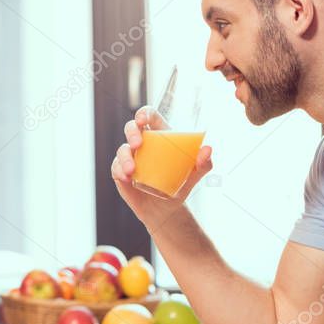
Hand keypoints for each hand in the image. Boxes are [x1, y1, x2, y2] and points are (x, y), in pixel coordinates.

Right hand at [111, 105, 213, 227]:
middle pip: (131, 128)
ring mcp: (131, 158)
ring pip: (122, 149)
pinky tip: (127, 178)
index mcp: (159, 137)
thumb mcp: (194, 175)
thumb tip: (207, 149)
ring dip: (124, 157)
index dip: (144, 114)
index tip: (143, 120)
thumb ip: (203, 163)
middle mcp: (143, 144)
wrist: (166, 209)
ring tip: (131, 170)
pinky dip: (119, 171)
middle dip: (131, 132)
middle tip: (138, 144)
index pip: (149, 117)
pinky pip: (116, 167)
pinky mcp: (121, 172)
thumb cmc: (179, 185)